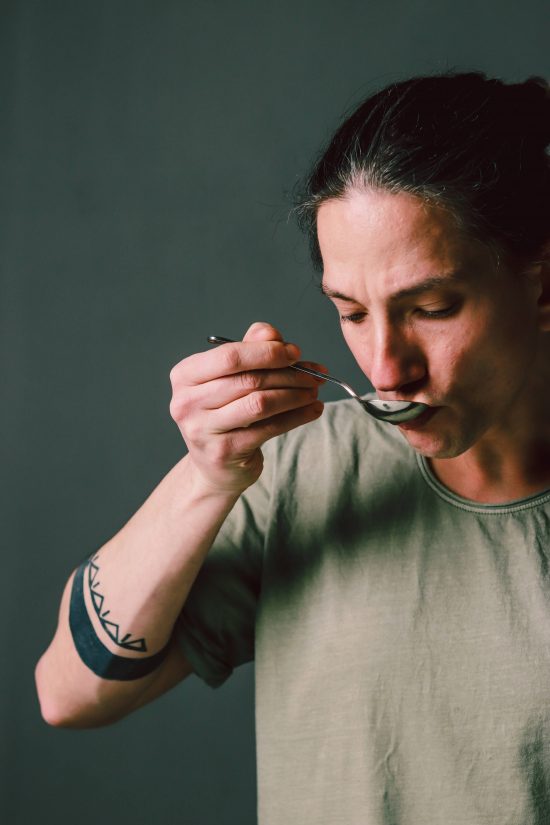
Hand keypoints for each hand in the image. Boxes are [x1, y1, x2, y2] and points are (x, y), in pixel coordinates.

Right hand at [169, 322, 325, 493]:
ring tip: (314, 391)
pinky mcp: (224, 452)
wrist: (214, 465)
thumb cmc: (225, 412)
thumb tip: (272, 333)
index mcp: (185, 375)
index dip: (267, 352)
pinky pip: (269, 428)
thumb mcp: (232, 377)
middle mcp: (186, 402)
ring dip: (295, 395)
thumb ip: (250, 349)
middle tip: (315, 374)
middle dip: (289, 374)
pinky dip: (297, 417)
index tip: (296, 353)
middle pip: (249, 380)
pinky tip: (313, 410)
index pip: (230, 356)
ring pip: (260, 404)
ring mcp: (202, 430)